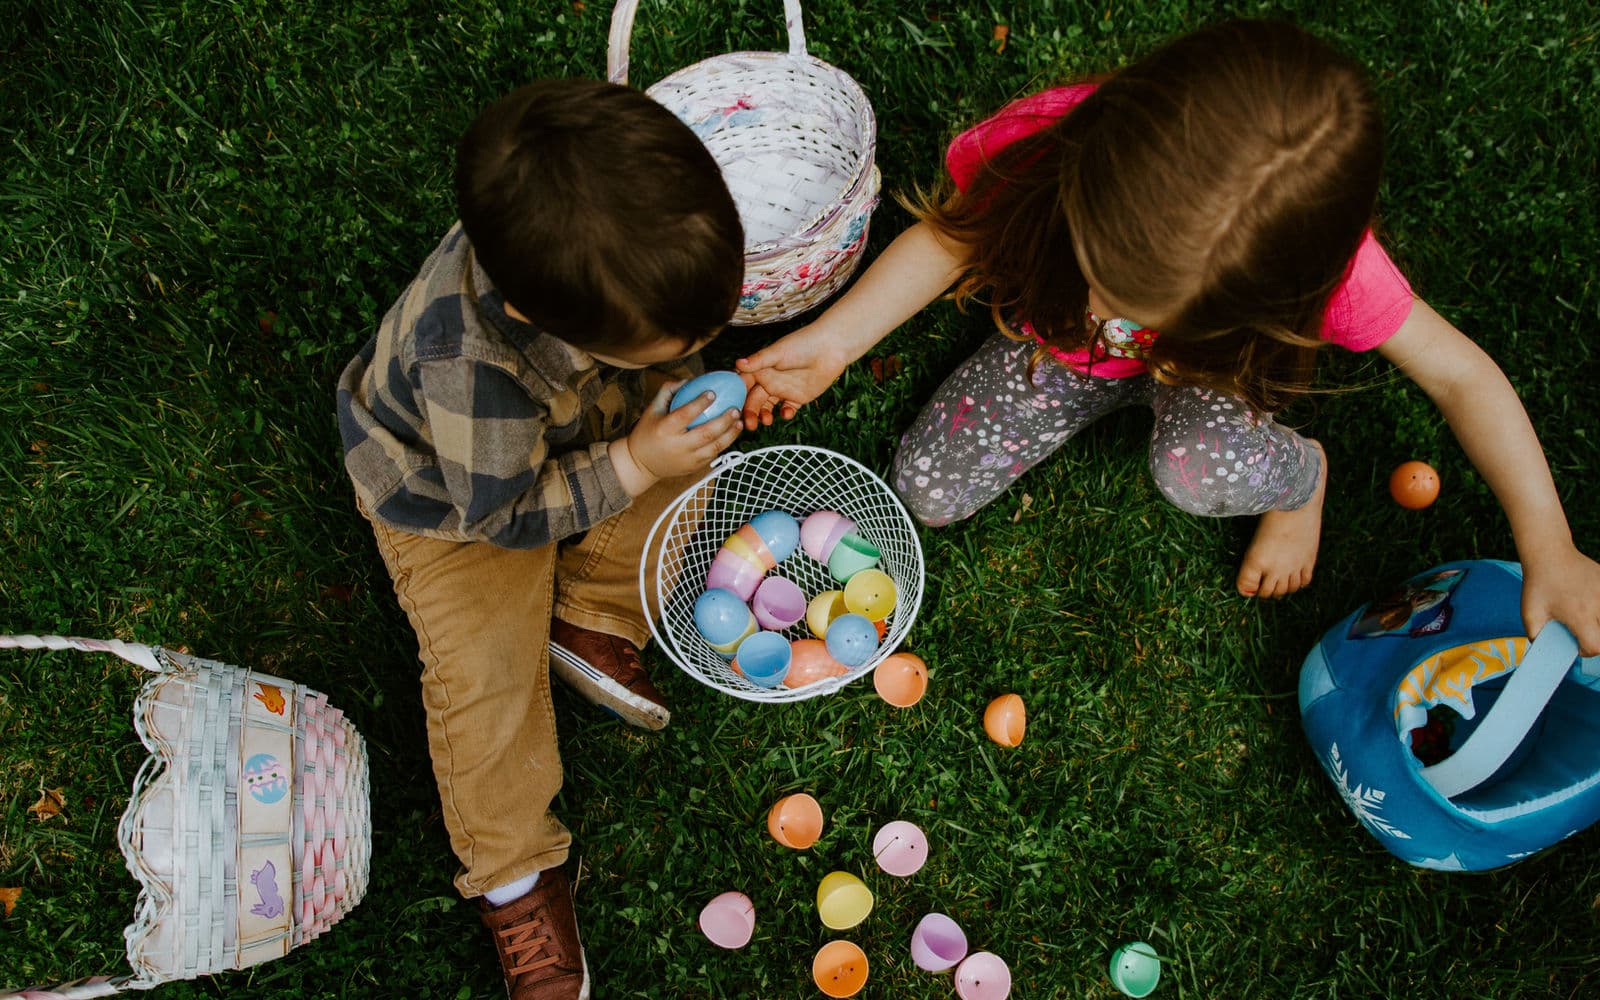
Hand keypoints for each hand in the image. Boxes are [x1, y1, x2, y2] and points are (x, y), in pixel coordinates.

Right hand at [612, 383, 741, 493]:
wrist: (641, 464)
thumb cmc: (647, 432)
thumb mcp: (652, 410)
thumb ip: (668, 392)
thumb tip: (689, 380)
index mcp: (665, 429)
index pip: (684, 415)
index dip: (699, 403)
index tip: (713, 392)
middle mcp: (677, 446)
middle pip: (705, 433)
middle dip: (723, 421)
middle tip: (735, 409)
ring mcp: (687, 459)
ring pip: (714, 447)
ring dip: (730, 434)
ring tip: (739, 422)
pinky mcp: (693, 468)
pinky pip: (713, 455)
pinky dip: (724, 444)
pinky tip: (732, 433)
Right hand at [734, 324, 850, 428]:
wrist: (831, 348)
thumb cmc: (803, 343)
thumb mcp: (778, 352)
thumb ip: (758, 361)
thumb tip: (738, 363)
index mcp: (761, 369)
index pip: (744, 385)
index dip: (737, 396)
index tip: (732, 408)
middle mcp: (770, 380)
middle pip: (754, 400)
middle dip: (750, 412)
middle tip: (749, 424)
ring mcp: (783, 389)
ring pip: (768, 407)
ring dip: (764, 415)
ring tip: (766, 421)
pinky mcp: (798, 397)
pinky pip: (788, 409)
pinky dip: (786, 414)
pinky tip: (786, 414)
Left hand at [1520, 543, 1599, 655]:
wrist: (1550, 554)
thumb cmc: (1538, 584)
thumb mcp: (1530, 613)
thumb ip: (1536, 635)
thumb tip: (1545, 649)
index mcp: (1579, 615)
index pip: (1596, 646)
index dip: (1586, 650)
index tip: (1577, 644)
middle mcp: (1598, 605)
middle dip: (1596, 638)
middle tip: (1584, 632)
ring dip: (1599, 622)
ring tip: (1587, 618)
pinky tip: (1589, 602)